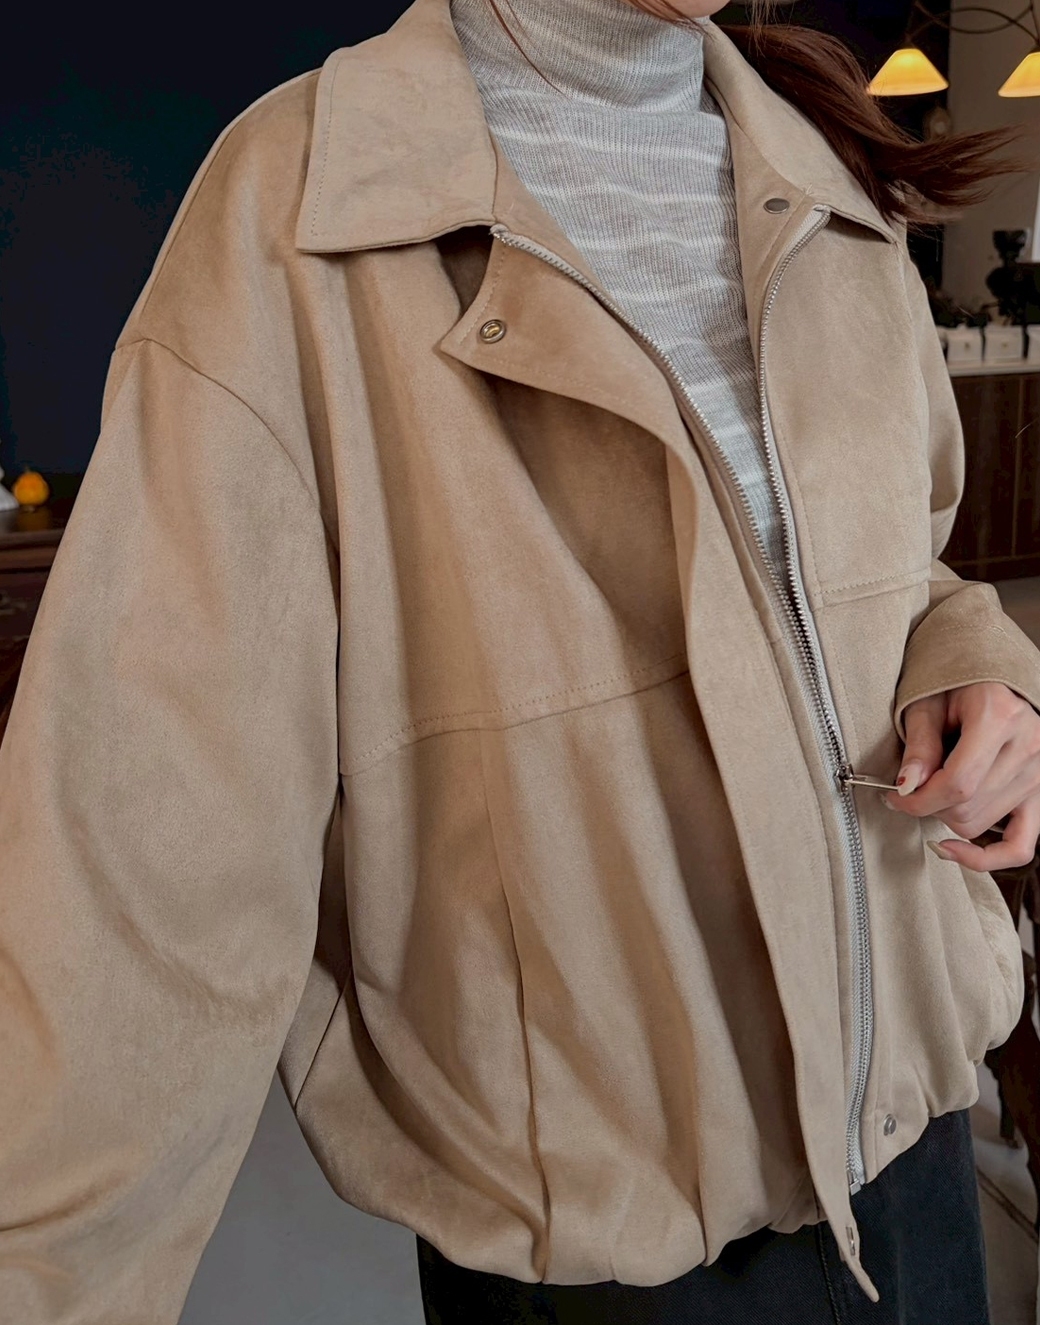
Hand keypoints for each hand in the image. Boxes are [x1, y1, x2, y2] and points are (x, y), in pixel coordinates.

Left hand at [881, 682, 1039, 870]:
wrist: (991, 681)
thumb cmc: (956, 687)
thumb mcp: (927, 704)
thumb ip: (919, 745)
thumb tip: (907, 787)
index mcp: (1000, 717)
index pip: (958, 783)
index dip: (918, 800)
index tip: (893, 798)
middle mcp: (1028, 746)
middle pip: (967, 807)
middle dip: (928, 805)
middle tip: (909, 789)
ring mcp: (1039, 774)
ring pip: (981, 825)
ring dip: (948, 817)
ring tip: (937, 790)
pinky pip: (1021, 845)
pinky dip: (987, 857)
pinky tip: (954, 849)